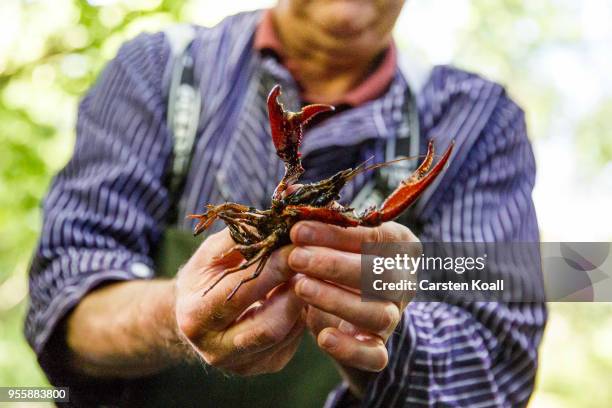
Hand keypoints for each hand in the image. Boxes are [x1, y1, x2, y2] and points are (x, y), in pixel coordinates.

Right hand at [175, 228, 304, 375]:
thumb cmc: (204, 277)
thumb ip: (239, 238)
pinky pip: (294, 340)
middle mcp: (216, 350)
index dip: (273, 267)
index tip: (296, 244)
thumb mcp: (211, 253)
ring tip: (310, 272)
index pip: (241, 292)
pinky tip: (303, 291)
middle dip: (295, 289)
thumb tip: (276, 221)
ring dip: (302, 300)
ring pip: (286, 334)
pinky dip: (302, 312)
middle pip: (269, 325)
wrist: (195, 316)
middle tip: (312, 261)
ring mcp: (243, 364)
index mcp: (195, 317)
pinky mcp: (266, 365)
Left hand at [288, 221, 418, 374]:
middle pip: (379, 274)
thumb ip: (318, 217)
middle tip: (296, 258)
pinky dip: (351, 349)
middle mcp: (403, 281)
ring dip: (337, 300)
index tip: (298, 230)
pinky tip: (323, 339)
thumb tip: (293, 194)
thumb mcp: (331, 238)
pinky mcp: (380, 348)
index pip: (375, 235)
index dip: (335, 233)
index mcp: (399, 246)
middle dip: (334, 265)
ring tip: (300, 287)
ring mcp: (394, 316)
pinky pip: (375, 356)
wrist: (343, 309)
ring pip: (377, 313)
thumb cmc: (338, 261)